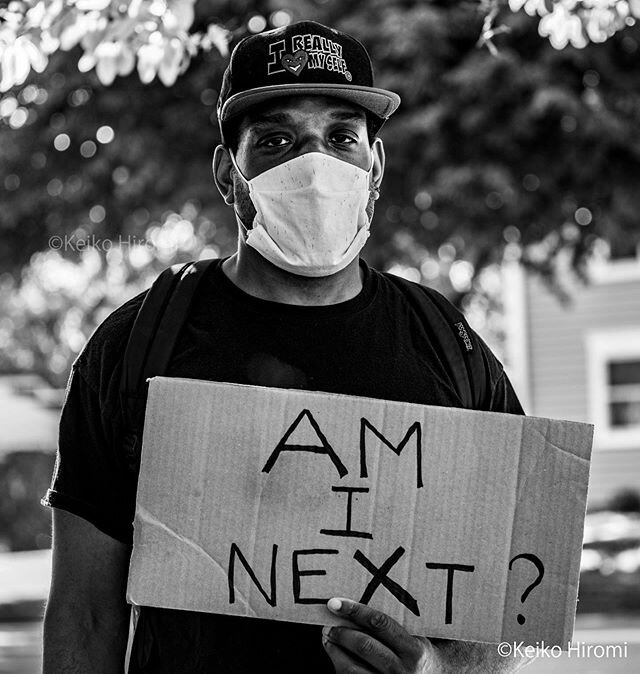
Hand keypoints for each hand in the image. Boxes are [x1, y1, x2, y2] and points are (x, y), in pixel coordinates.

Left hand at [322, 597, 439, 673]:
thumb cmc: (420, 652)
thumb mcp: (417, 637)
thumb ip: (394, 623)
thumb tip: (358, 602)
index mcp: (414, 650)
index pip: (380, 624)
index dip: (355, 611)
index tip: (336, 603)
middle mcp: (402, 670)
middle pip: (364, 646)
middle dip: (342, 632)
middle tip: (328, 622)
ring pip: (353, 669)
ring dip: (335, 650)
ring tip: (328, 637)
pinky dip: (339, 666)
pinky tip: (335, 655)